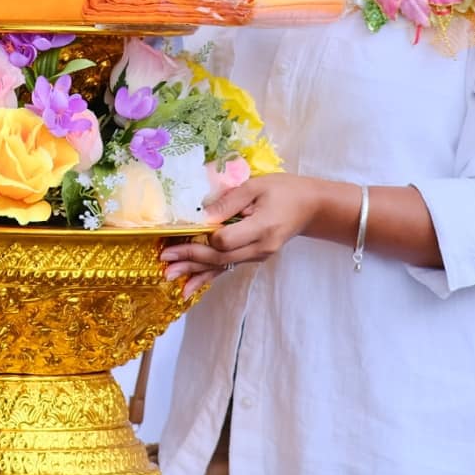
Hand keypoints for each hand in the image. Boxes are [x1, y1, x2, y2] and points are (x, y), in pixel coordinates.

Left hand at [161, 174, 320, 297]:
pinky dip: (207, 277)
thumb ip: (230, 201)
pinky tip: (189, 288)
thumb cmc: (284, 191)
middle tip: (164, 258)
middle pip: (220, 257)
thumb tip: (202, 215)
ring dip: (193, 270)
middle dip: (190, 257)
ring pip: (221, 266)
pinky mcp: (253, 258)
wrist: (310, 207)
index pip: (226, 239)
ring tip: (169, 276)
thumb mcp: (257, 186)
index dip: (204, 236)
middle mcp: (260, 248)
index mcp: (262, 228)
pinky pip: (227, 268)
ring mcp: (257, 256)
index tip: (185, 230)